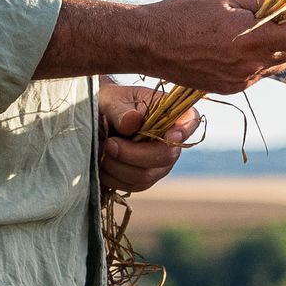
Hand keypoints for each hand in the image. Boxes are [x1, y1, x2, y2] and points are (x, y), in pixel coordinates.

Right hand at [38, 0, 285, 95]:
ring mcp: (240, 80)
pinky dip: (257, 60)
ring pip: (275, 65)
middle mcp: (249, 66)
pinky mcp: (230, 89)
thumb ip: (261, 2)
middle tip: (281, 16)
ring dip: (274, 48)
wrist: (151, 43)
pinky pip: (256, 74)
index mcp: (251, 40)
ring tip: (256, 29)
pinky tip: (239, 44)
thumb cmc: (185, 13)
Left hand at [98, 78, 201, 198]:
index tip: (171, 134)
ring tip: (101, 150)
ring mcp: (159, 162)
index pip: (189, 119)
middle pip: (166, 156)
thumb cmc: (108, 103)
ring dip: (119, 167)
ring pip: (147, 175)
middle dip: (134, 154)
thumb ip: (120, 111)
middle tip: (109, 143)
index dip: (185, 129)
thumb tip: (133, 121)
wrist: (96, 119)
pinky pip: (133, 185)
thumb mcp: (110, 100)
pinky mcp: (144, 177)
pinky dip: (114, 178)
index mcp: (169, 112)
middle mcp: (171, 140)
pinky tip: (101, 164)